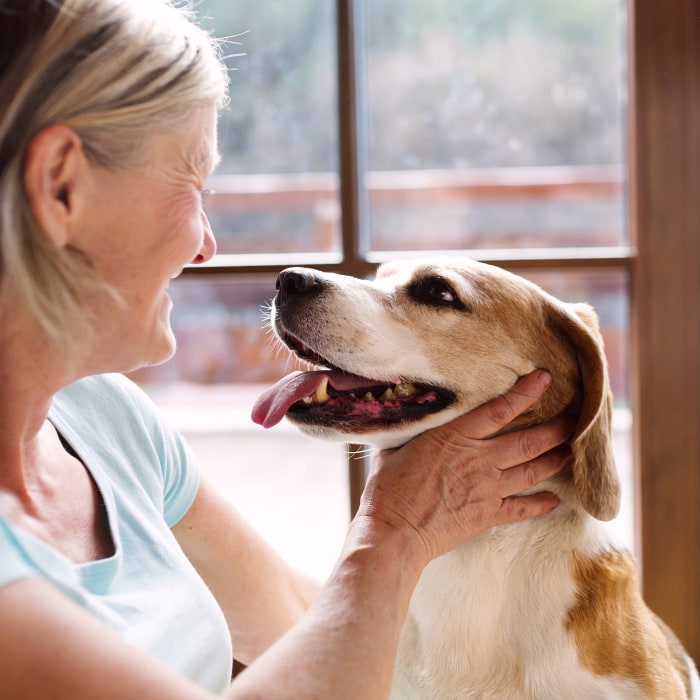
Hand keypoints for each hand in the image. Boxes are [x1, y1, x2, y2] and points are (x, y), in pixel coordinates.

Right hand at [356, 370, 570, 566]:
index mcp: (455, 438)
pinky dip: (542, 503)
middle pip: (528, 441)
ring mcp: (487, 489)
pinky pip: (523, 508)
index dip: (525, 392)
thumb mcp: (396, 447)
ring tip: (572, 451)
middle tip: (575, 419)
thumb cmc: (388, 488)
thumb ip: (414, 430)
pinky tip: (557, 499)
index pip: (499, 409)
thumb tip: (412, 413)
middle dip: (555, 429)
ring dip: (556, 460)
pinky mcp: (487, 515)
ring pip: (533, 471)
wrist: (393, 532)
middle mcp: (479, 460)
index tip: (545, 378)